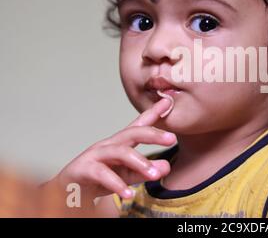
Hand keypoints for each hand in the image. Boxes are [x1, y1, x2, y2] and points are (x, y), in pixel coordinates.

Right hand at [48, 98, 176, 207]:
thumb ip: (145, 171)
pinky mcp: (84, 169)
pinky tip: (129, 194)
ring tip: (155, 175)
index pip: (139, 126)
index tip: (168, 102)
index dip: (153, 113)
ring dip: (139, 161)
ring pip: (120, 152)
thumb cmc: (98, 179)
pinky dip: (117, 185)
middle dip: (153, 133)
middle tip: (172, 138)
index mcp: (120, 143)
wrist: (66, 191)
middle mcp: (109, 145)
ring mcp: (96, 155)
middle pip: (132, 132)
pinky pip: (103, 174)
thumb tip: (167, 166)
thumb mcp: (126, 175)